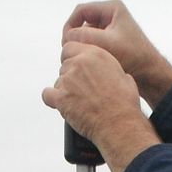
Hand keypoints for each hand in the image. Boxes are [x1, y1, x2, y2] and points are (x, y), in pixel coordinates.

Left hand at [42, 41, 159, 171]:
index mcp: (95, 54)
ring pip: (58, 81)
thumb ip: (111, 70)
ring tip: (79, 103)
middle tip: (81, 90)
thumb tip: (112, 74)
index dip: (72, 59)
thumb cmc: (124, 104)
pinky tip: (60, 104)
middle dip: (71, 77)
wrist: (119, 124)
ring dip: (65, 90)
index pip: (70, 47)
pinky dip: (52, 100)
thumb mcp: (124, 77)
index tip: (77, 69)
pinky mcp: (61, 98)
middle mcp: (80, 63)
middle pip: (64, 65)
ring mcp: (68, 80)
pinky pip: (47, 95)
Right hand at [61, 2, 171, 106]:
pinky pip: (93, 45)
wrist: (151, 75)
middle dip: (75, 38)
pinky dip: (88, 54)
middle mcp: (111, 17)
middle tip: (71, 55)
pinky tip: (89, 66)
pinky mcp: (111, 43)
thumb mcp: (106, 45)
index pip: (80, 11)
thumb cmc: (135, 58)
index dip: (70, 26)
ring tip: (82, 62)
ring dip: (81, 48)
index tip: (66, 43)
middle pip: (82, 23)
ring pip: (86, 36)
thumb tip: (68, 38)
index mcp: (112, 9)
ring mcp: (111, 30)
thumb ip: (84, 37)